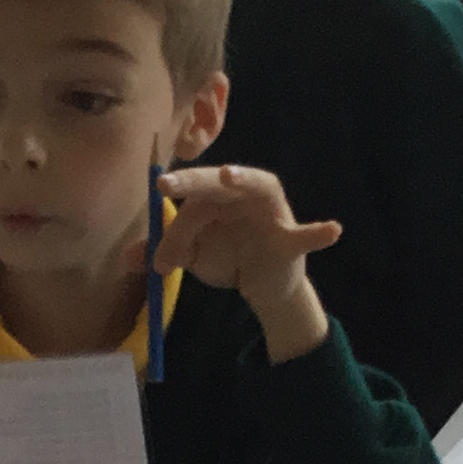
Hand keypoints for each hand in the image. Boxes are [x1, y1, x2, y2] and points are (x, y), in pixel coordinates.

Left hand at [154, 165, 339, 362]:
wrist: (261, 286)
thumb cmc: (228, 256)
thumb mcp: (192, 255)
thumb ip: (163, 252)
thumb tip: (128, 258)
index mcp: (219, 195)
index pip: (193, 198)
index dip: (176, 208)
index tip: (157, 191)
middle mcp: (245, 194)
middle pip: (219, 182)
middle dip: (195, 181)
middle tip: (168, 185)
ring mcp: (271, 213)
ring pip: (257, 190)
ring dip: (245, 180)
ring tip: (228, 176)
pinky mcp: (290, 240)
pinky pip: (305, 236)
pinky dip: (318, 233)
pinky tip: (333, 230)